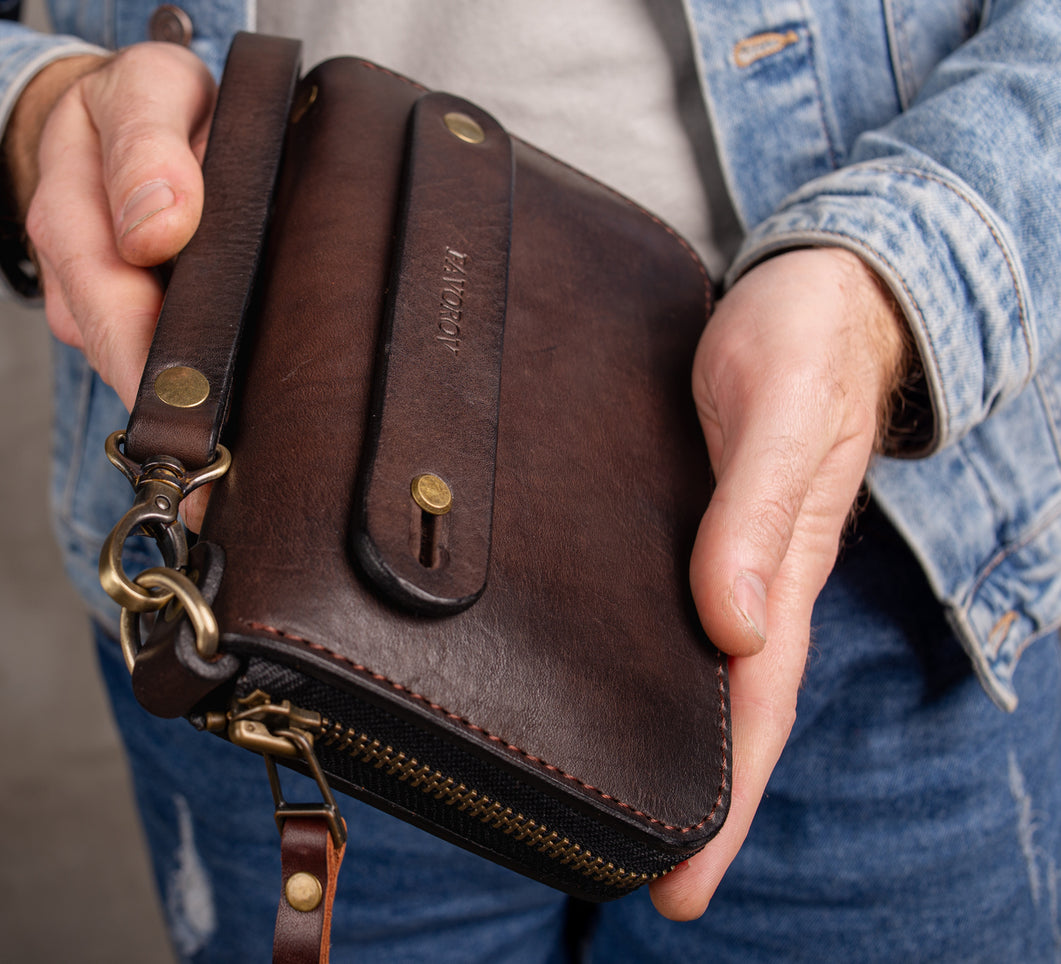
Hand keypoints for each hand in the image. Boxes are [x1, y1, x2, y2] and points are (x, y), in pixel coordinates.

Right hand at [1, 42, 216, 408]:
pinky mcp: (107, 315)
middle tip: (210, 471)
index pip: (105, 292)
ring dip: (171, 392)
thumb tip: (156, 229)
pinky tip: (216, 393)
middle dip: (162, 402)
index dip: (145, 361)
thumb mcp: (150, 89)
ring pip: (124, 357)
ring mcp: (82, 294)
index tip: (189, 406)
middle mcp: (66, 261)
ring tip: (224, 442)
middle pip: (111, 345)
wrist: (120, 111)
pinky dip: (180, 372)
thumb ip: (149, 148)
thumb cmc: (148, 102)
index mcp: (69, 200)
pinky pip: (142, 353)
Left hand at [648, 247, 908, 919]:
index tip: (679, 889)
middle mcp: (756, 574)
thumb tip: (737, 624)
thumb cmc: (805, 338)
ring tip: (618, 811)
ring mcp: (727, 551)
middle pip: (727, 711)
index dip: (723, 802)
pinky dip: (652, 663)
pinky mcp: (696, 519)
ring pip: (701, 669)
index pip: (753, 709)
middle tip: (643, 886)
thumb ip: (760, 510)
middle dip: (694, 801)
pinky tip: (608, 680)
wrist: (816, 285)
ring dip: (670, 740)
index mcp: (786, 566)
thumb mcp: (780, 409)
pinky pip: (676, 610)